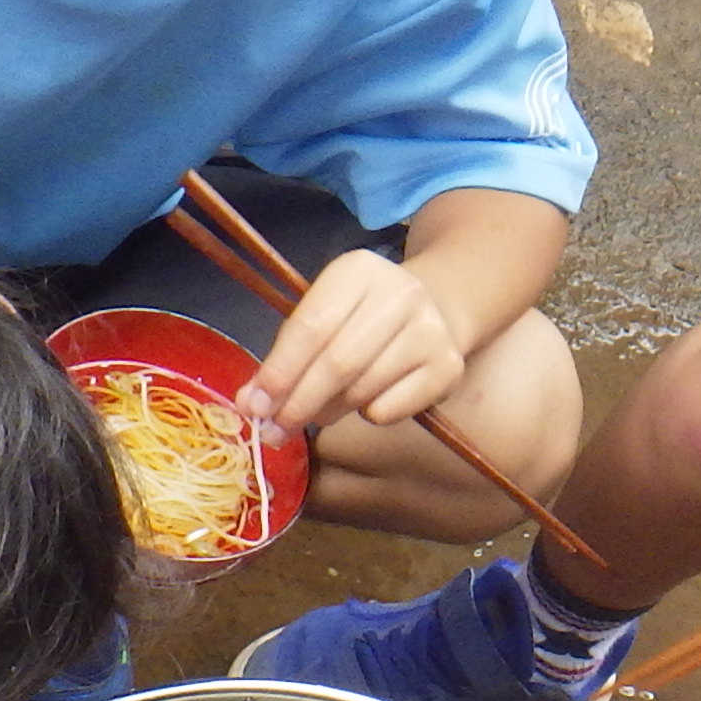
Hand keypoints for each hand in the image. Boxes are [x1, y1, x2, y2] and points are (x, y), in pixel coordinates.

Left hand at [248, 247, 464, 431]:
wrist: (437, 307)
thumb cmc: (363, 316)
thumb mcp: (323, 314)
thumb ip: (286, 356)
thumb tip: (251, 402)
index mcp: (358, 270)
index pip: (312, 327)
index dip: (280, 370)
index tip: (254, 404)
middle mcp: (401, 294)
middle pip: (338, 363)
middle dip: (300, 402)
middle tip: (274, 430)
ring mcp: (430, 330)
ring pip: (362, 390)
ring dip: (329, 412)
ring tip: (318, 412)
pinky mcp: (448, 366)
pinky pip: (389, 409)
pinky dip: (366, 415)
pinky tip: (367, 400)